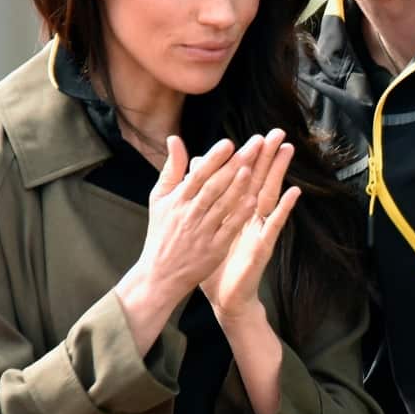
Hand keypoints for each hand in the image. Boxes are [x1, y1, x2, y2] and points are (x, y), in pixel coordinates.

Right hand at [137, 133, 263, 304]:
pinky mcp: (213, 249)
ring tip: (253, 168)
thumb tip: (175, 139)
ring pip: (222, 206)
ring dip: (238, 187)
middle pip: (215, 186)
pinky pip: (229, 229)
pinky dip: (240, 214)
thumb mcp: (160, 199)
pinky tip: (253, 200)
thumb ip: (171, 168)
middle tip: (255, 146)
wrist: (160, 274)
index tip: (228, 143)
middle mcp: (190, 214)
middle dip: (235, 164)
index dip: (213, 159)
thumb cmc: (161, 232)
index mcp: (177, 200)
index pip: (198, 175)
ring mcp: (202, 232)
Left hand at [201, 128, 300, 329]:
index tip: (257, 135)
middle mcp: (250, 217)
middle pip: (260, 180)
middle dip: (268, 156)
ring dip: (279, 173)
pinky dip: (284, 208)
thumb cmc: (216, 261)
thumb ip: (203, 198)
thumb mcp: (206, 227)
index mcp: (235, 211)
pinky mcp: (263, 246)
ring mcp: (259, 229)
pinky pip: (274, 224)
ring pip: (270, 195)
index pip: (243, 178)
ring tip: (287, 151)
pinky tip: (293, 193)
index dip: (250, 157)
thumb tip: (197, 169)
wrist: (224, 297)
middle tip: (278, 133)